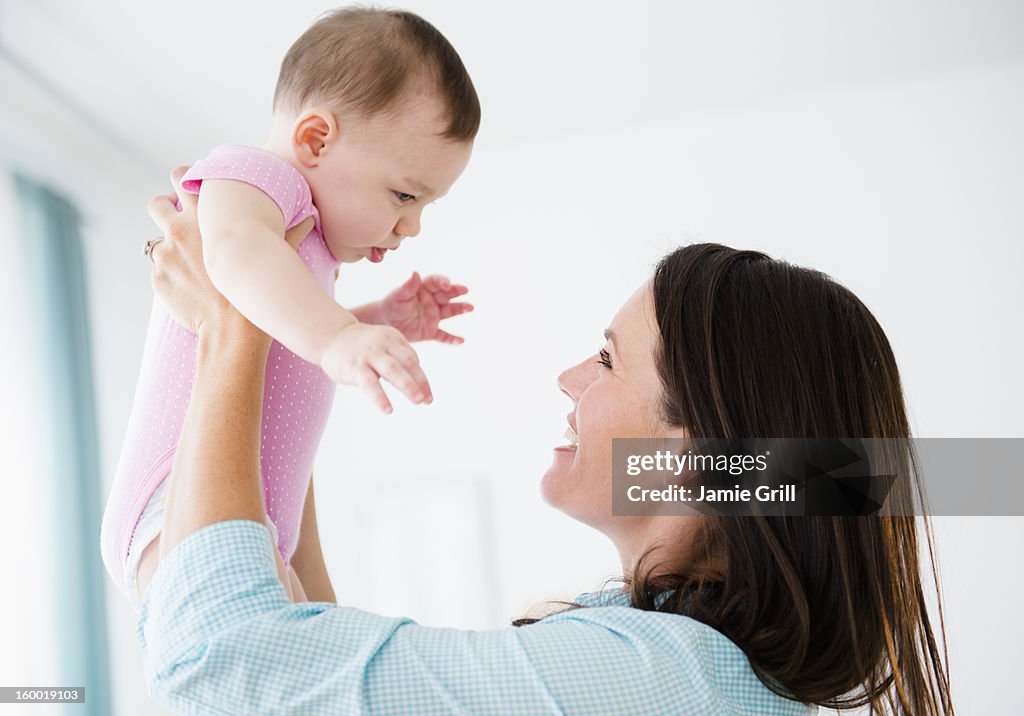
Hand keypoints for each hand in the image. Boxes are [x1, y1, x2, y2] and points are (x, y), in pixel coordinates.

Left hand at [147, 166, 313, 335]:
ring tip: (186, 261)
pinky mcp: (159, 278)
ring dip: (168, 246)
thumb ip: (290, 232)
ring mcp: (165, 255)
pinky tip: (191, 288)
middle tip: (175, 219)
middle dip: (164, 208)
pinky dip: (173, 276)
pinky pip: (162, 271)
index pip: (182, 177)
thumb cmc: (257, 289)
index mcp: (205, 215)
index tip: (190, 189)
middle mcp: (179, 230)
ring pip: (156, 240)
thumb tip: (310, 219)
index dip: (184, 180)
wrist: (232, 330)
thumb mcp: (274, 255)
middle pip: (158, 204)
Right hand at [320, 323, 431, 413]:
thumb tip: (420, 387)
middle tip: (427, 400)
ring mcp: (369, 355)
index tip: (428, 396)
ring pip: (392, 370)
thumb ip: (400, 362)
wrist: (332, 337)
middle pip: (408, 362)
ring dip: (408, 386)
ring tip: (418, 401)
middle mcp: (383, 344)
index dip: (422, 379)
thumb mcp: (384, 347)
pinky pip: (369, 384)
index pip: (413, 360)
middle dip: (420, 381)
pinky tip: (388, 409)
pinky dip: (380, 397)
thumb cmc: (363, 347)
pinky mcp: (354, 367)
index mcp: (394, 339)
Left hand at [377, 272, 472, 342]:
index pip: (436, 282)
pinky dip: (452, 339)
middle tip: (465, 290)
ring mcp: (432, 316)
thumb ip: (407, 286)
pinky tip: (461, 340)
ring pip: (449, 312)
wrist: (383, 324)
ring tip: (470, 307)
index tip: (447, 284)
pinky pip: (443, 335)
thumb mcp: (398, 296)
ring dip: (460, 309)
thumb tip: (415, 273)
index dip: (442, 281)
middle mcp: (431, 301)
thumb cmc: (390, 306)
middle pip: (447, 295)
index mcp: (423, 289)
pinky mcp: (430, 331)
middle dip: (456, 292)